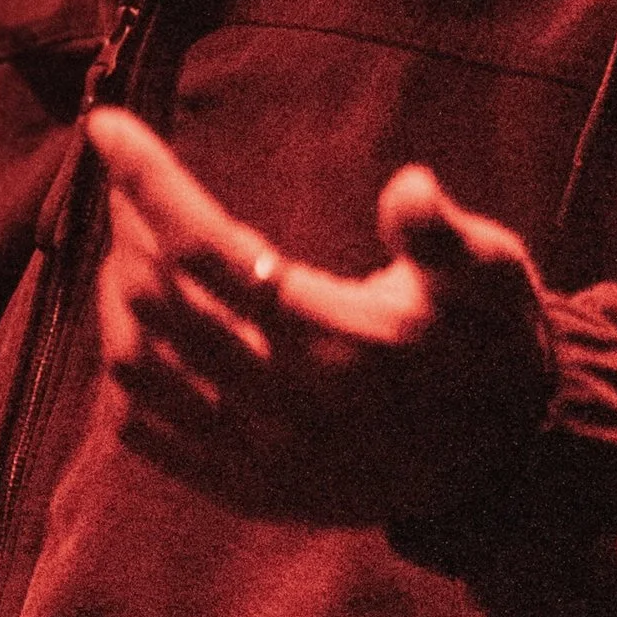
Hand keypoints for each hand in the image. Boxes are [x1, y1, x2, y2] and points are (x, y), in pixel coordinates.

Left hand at [86, 106, 551, 526]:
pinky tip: (144, 330)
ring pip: (137, 373)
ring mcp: (260, 458)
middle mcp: (287, 407)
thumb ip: (446, 237)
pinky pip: (146, 436)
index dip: (147, 181)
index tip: (107, 125)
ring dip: (116, 301)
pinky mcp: (248, 491)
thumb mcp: (494, 278)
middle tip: (136, 191)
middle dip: (129, 231)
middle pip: (155, 305)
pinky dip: (125, 376)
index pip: (206, 250)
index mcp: (337, 343)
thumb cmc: (492, 346)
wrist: (508, 464)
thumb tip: (407, 187)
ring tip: (135, 253)